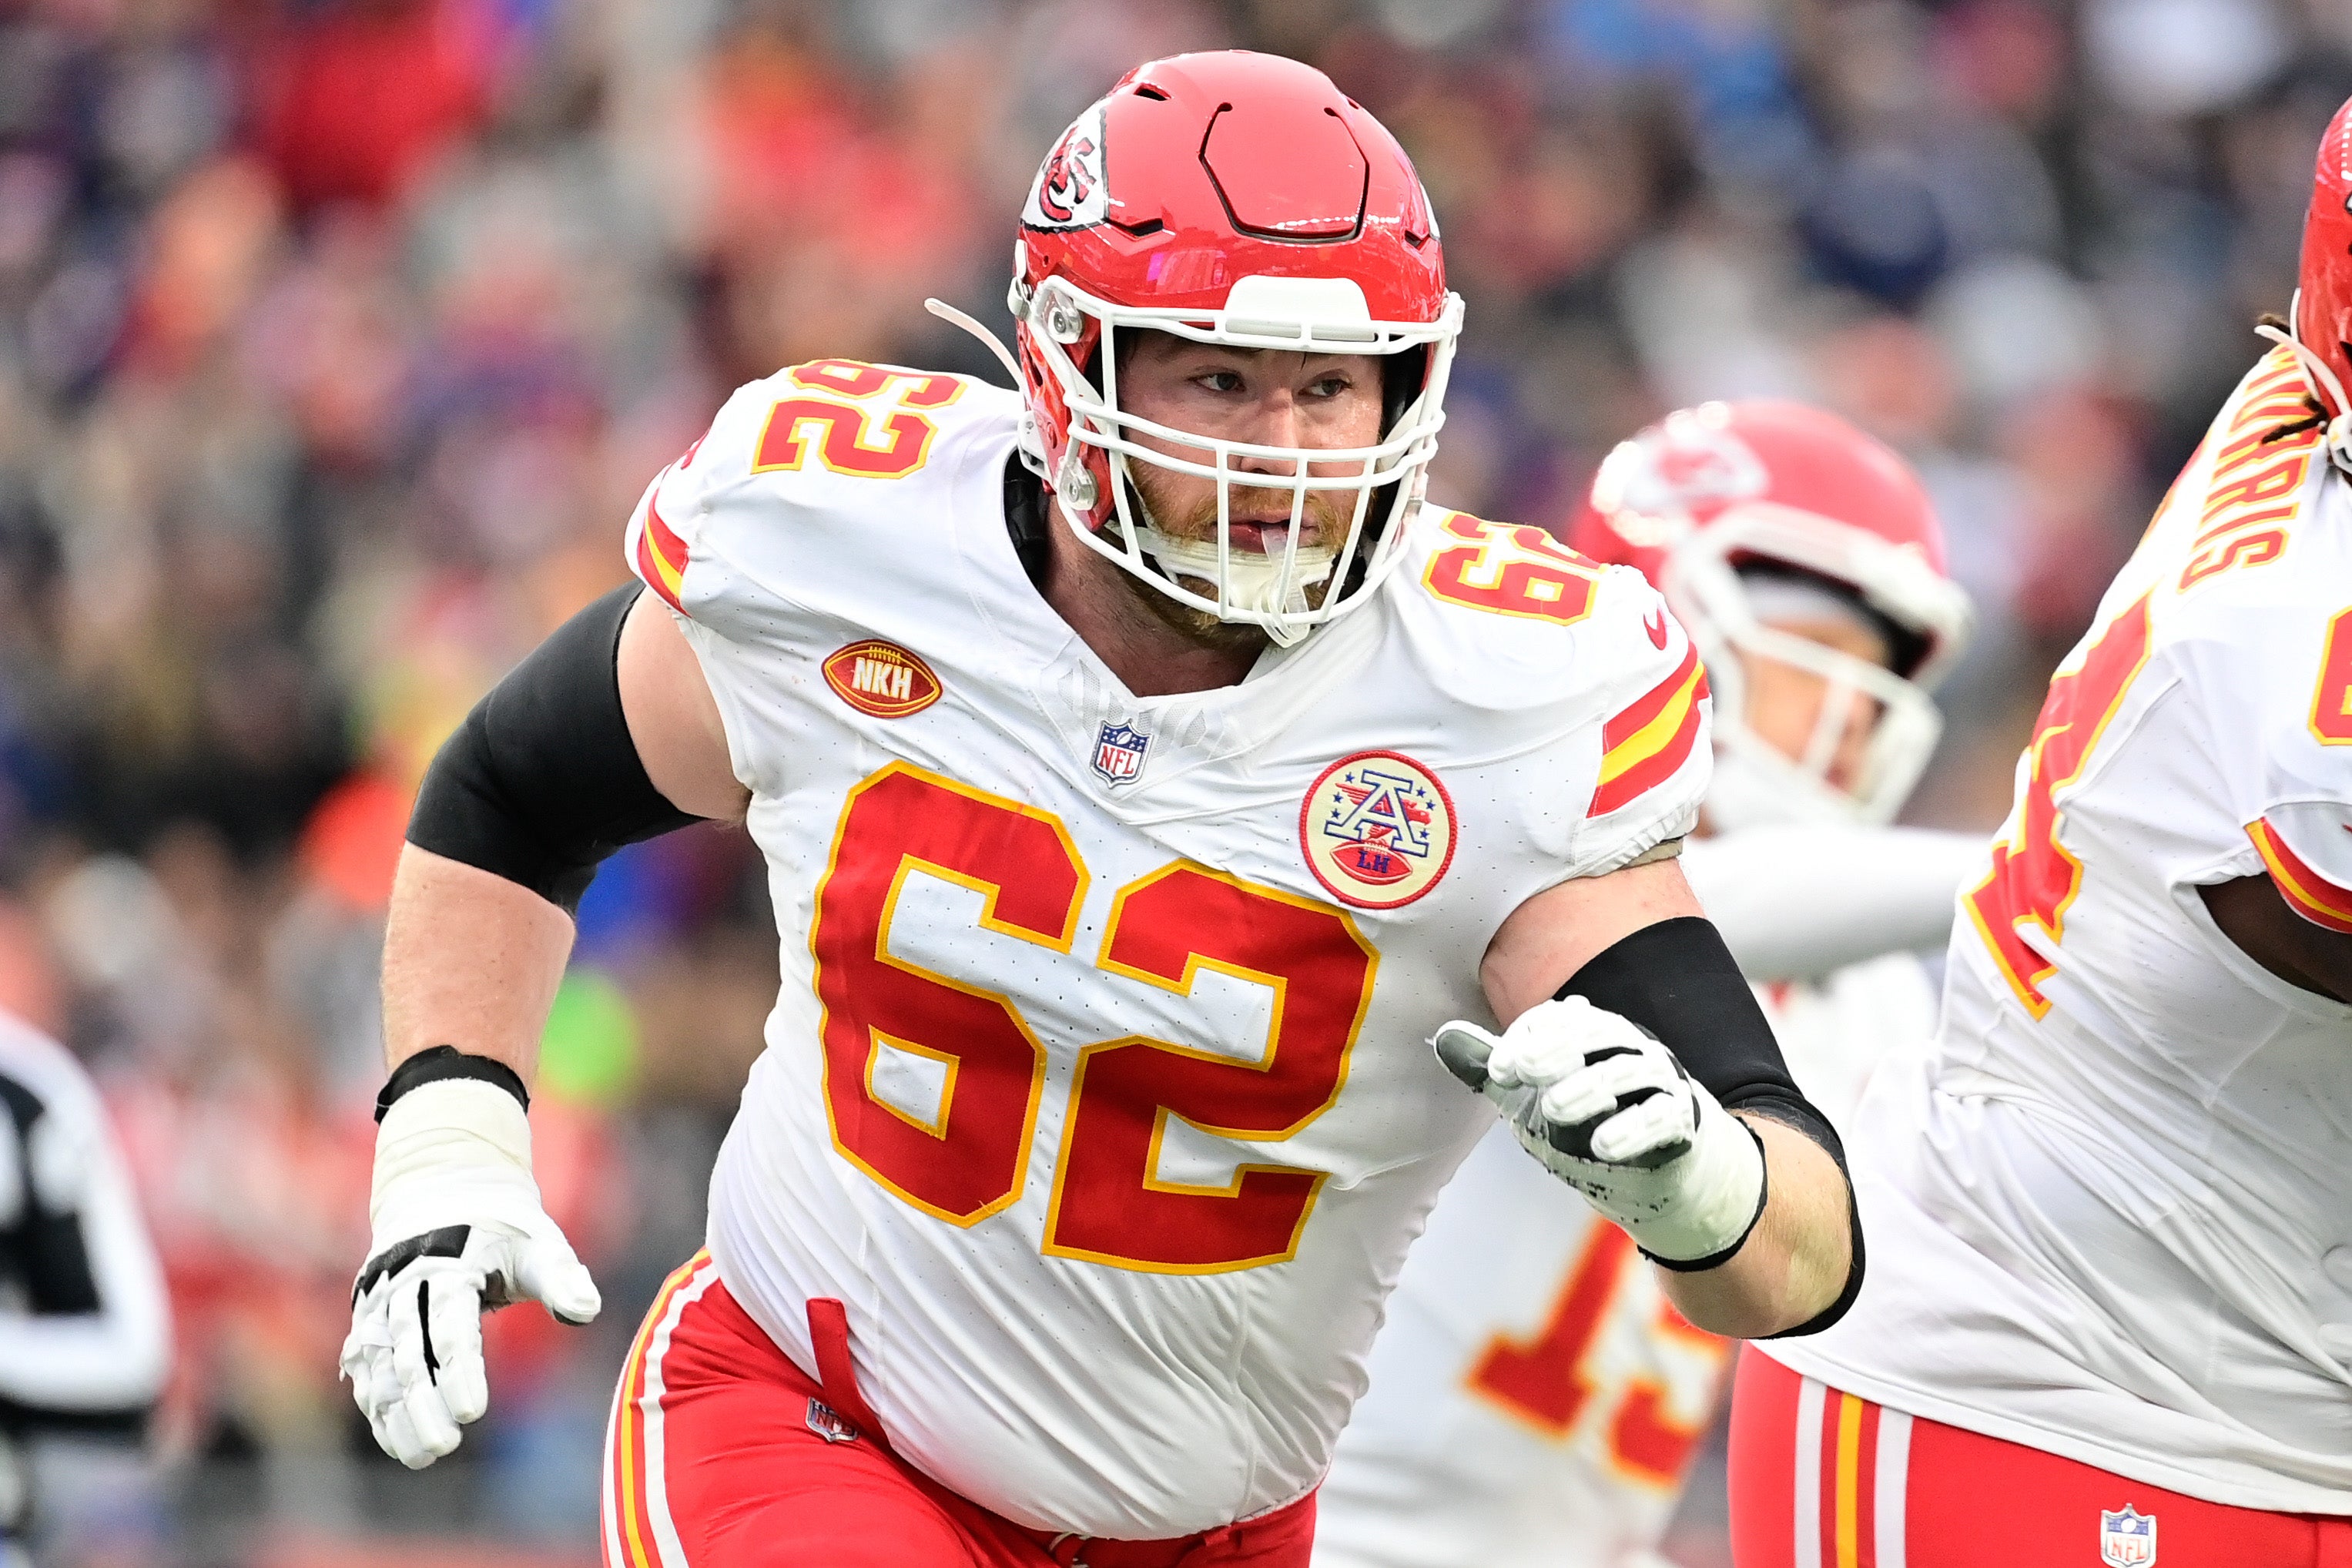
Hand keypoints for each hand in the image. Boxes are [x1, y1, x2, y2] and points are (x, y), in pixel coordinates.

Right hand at [340, 1080, 599, 1467]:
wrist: (445, 1187)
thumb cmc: (505, 1226)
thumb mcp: (539, 1242)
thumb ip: (562, 1278)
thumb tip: (588, 1310)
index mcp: (448, 1261)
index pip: (451, 1324)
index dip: (459, 1369)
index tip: (473, 1412)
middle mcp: (404, 1282)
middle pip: (408, 1351)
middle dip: (425, 1402)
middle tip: (446, 1446)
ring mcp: (379, 1302)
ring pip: (381, 1365)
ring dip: (396, 1413)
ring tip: (425, 1455)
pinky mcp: (368, 1320)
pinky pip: (367, 1369)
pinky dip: (379, 1407)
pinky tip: (399, 1443)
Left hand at [1433, 995, 1765, 1264]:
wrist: (1662, 1175)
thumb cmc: (1591, 1125)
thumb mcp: (1531, 1099)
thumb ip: (1491, 1071)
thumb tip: (1443, 1036)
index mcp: (1592, 1035)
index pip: (1560, 1020)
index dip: (1528, 1036)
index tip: (1497, 1069)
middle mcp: (1629, 1049)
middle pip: (1598, 1034)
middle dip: (1558, 1047)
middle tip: (1521, 1070)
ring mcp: (1660, 1084)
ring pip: (1631, 1070)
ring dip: (1590, 1087)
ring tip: (1554, 1109)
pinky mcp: (1683, 1124)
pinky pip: (1664, 1118)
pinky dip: (1635, 1129)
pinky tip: (1603, 1145)